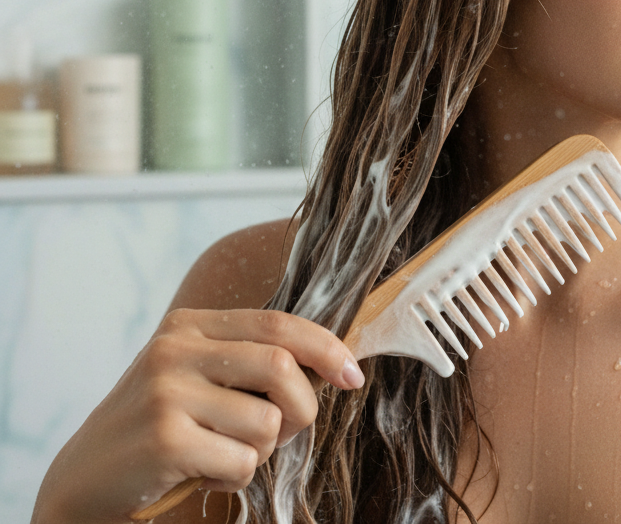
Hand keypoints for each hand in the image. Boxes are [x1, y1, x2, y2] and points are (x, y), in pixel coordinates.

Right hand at [31, 308, 364, 523]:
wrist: (80, 484)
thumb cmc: (159, 429)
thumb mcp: (197, 377)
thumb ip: (249, 362)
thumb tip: (331, 364)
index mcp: (191, 325)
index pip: (278, 323)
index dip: (325, 347)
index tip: (352, 374)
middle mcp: (176, 348)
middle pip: (282, 367)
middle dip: (302, 408)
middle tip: (283, 433)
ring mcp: (167, 392)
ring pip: (267, 423)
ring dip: (260, 453)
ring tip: (222, 454)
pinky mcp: (163, 440)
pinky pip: (241, 463)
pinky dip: (234, 479)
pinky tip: (201, 474)